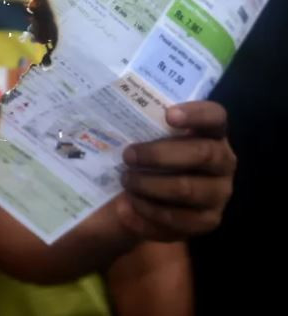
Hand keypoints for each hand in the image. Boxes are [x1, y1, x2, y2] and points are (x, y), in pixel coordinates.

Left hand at [117, 101, 235, 239]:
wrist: (151, 195)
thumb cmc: (150, 155)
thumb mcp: (149, 135)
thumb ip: (144, 124)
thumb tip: (109, 111)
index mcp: (211, 133)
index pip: (215, 117)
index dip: (196, 114)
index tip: (168, 115)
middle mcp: (223, 162)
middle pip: (202, 154)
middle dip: (159, 155)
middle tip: (127, 156)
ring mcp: (219, 193)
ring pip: (188, 189)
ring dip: (150, 185)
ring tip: (125, 181)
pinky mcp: (207, 221)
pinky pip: (178, 220)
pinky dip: (147, 213)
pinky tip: (126, 206)